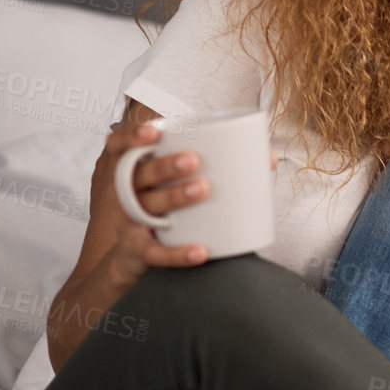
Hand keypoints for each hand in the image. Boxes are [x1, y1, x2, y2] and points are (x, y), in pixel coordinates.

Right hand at [86, 118, 214, 287]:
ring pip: (148, 207)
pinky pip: (156, 253)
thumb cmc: (162, 208)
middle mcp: (125, 194)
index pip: (121, 146)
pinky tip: (201, 251)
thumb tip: (269, 159)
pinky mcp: (138, 251)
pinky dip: (179, 253)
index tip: (154, 132)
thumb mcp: (170, 184)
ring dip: (175, 197)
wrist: (130, 257)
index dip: (132, 137)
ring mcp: (130, 222)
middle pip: (140, 175)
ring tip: (202, 189)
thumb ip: (209, 165)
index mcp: (133, 171)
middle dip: (165, 166)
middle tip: (194, 160)